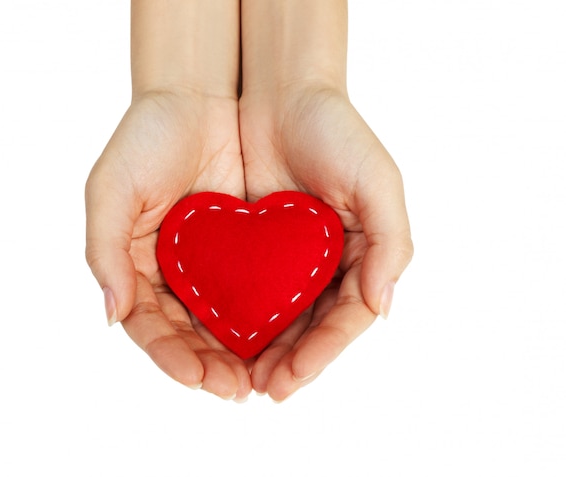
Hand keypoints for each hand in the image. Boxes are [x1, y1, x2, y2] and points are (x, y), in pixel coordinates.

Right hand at [85, 90, 251, 399]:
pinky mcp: (252, 248)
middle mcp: (179, 274)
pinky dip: (271, 317)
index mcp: (141, 269)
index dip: (171, 357)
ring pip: (229, 322)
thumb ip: (103, 250)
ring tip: (268, 379)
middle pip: (194, 336)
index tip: (197, 378)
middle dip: (213, 367)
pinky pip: (262, 290)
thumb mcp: (112, 188)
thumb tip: (111, 313)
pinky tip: (286, 337)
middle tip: (238, 390)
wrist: (200, 96)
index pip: (152, 328)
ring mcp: (215, 264)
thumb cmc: (147, 138)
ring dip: (246, 354)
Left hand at [239, 85, 412, 400]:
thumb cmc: (336, 131)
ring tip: (233, 379)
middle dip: (285, 362)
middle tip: (258, 389)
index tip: (290, 379)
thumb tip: (382, 307)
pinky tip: (215, 338)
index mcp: (356, 257)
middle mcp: (321, 265)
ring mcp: (284, 258)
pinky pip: (239, 289)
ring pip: (272, 318)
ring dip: (256, 351)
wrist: (280, 93)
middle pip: (306, 328)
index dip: (319, 353)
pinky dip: (230, 316)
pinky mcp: (247, 246)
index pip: (343, 319)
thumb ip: (391, 243)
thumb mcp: (377, 180)